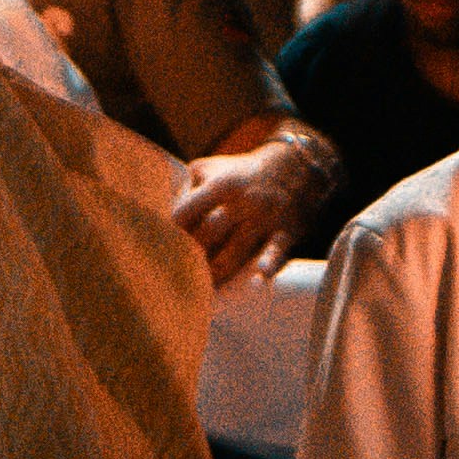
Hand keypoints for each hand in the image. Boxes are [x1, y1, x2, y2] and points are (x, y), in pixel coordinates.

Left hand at [172, 127, 336, 281]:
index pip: (185, 213)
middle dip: (192, 256)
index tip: (163, 247)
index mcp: (219, 185)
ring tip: (203, 289)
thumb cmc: (240, 174)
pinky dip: (267, 265)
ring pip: (235, 250)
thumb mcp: (210, 169)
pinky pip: (275, 251)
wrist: (295, 169)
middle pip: (208, 235)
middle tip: (178, 275)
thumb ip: (186, 190)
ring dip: (217, 271)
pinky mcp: (284, 233)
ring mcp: (264, 218)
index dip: (172, 232)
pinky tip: (259, 278)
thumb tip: (164, 218)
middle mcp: (242, 201)